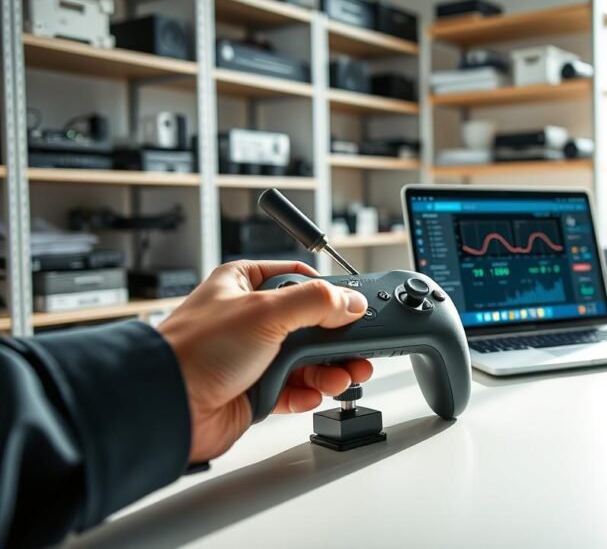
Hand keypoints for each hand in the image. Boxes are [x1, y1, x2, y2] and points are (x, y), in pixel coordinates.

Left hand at [158, 260, 371, 462]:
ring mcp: (252, 356)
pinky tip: (313, 394)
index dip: (328, 291)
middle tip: (361, 349)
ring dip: (329, 369)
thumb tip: (351, 302)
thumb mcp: (266, 311)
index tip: (352, 306)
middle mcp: (249, 318)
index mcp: (244, 284)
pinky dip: (309, 393)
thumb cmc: (194, 350)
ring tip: (344, 377)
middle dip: (336, 340)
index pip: (298, 277)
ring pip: (307, 359)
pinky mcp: (254, 390)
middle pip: (310, 323)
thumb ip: (317, 302)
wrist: (169, 406)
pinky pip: (294, 390)